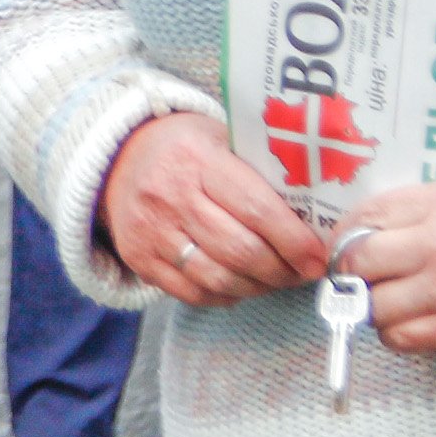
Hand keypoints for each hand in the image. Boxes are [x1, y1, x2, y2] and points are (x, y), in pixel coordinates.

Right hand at [99, 112, 327, 304]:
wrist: (116, 158)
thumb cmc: (186, 148)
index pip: (256, 209)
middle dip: (281, 269)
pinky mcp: (138, 258)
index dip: (294, 240)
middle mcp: (170, 197)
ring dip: (257, 287)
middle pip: (240, 250)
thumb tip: (315, 217)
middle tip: (302, 273)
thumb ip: (261, 172)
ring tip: (275, 280)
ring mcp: (151, 231)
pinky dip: (224, 296)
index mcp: (199, 161)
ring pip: (218, 278)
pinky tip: (241, 286)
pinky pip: (191, 293)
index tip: (318, 257)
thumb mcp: (223, 140)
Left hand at [334, 180, 435, 363]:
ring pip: (375, 309)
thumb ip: (427, 208)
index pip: (364, 220)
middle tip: (361, 277)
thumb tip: (376, 226)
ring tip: (393, 301)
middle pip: (358, 265)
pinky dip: (399, 334)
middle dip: (352, 273)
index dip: (345, 236)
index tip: (346, 246)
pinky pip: (406, 339)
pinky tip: (415, 322)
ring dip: (374, 307)